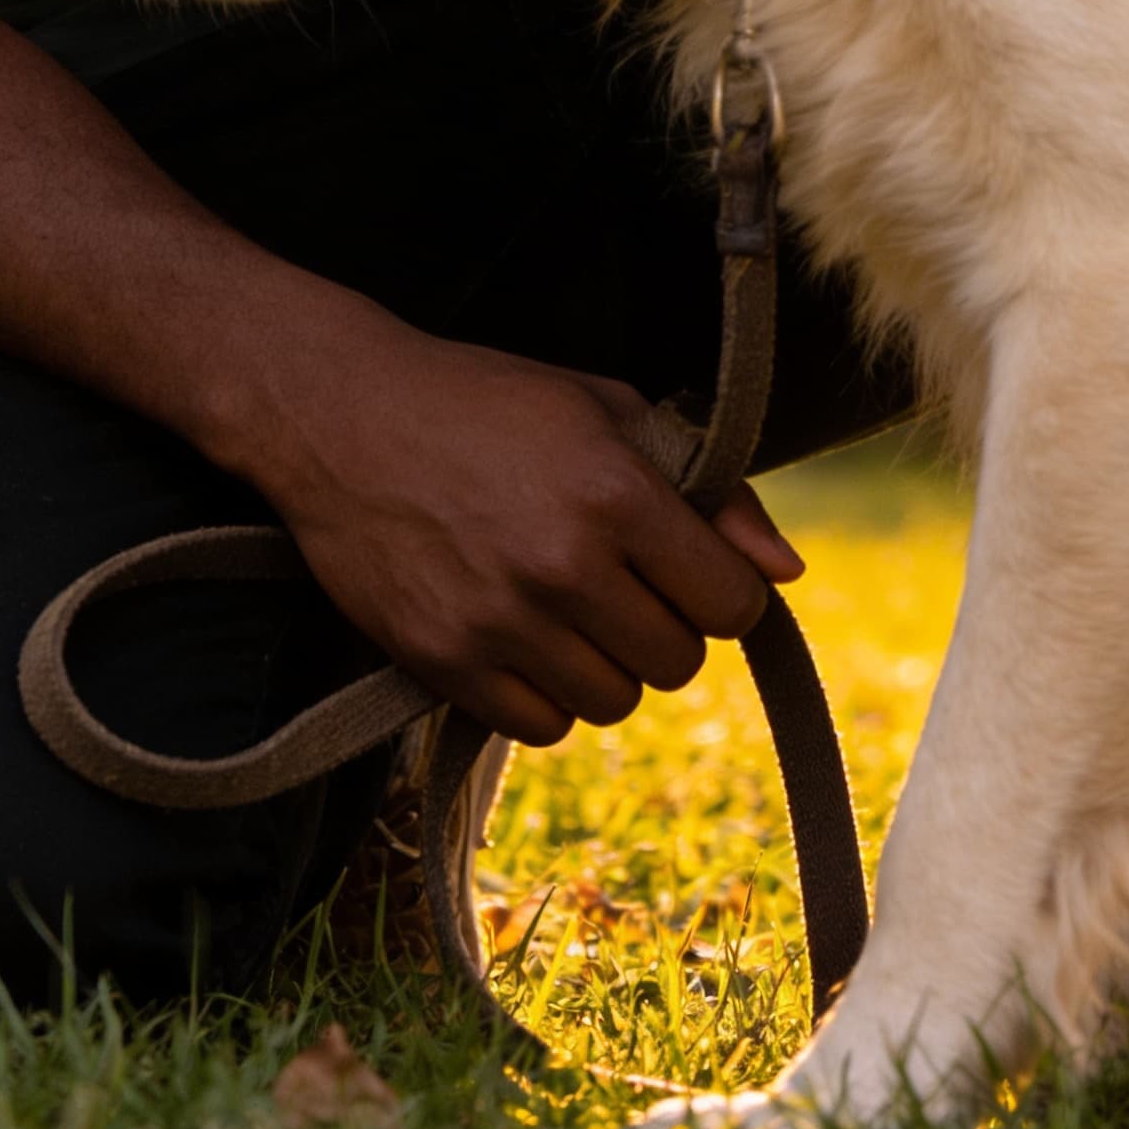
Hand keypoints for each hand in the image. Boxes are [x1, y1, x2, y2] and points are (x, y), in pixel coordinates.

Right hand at [238, 311, 799, 748]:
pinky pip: (541, 727)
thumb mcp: (607, 408)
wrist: (342, 414)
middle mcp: (564, 566)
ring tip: (569, 607)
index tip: (693, 569)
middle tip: (625, 583)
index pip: (732, 603)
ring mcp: (501, 623)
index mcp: (616, 494)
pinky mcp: (445, 663)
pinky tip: (524, 637)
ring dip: (607, 664)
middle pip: (678, 662)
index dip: (725, 589)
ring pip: (614, 701)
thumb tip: (786, 572)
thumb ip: (710, 490)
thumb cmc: (486, 400)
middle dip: (667, 626)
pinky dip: (545, 695)